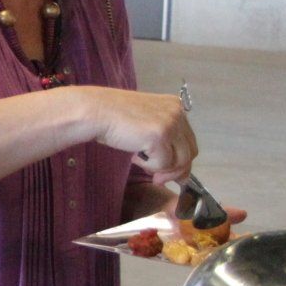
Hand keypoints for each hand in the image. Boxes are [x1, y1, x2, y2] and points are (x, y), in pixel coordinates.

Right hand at [80, 88, 196, 183]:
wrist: (96, 112)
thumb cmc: (113, 118)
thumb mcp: (146, 125)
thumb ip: (164, 141)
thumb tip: (181, 175)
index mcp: (175, 106)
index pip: (188, 141)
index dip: (178, 160)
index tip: (163, 171)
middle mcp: (177, 113)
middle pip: (189, 152)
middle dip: (174, 170)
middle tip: (156, 178)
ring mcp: (170, 124)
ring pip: (180, 160)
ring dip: (160, 169)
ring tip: (141, 161)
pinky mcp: (160, 136)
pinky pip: (163, 164)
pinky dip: (148, 166)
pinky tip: (134, 156)